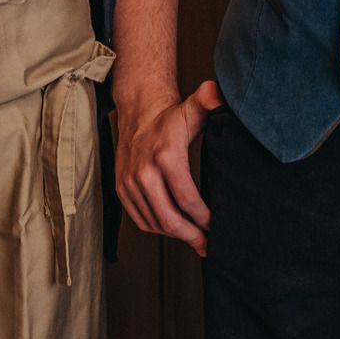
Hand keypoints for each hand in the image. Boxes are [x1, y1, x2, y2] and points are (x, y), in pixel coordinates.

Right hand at [118, 79, 221, 254]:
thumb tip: (218, 93)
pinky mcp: (121, 190)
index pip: (187, 199)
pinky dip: (158, 228)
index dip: (203, 219)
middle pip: (169, 219)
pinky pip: (140, 220)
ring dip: (176, 234)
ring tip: (195, 239)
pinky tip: (174, 229)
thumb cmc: (172, 117)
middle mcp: (144, 172)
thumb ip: (210, 101)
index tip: (216, 225)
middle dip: (192, 236)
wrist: (139, 114)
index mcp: (166, 157)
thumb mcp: (193, 108)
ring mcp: (130, 183)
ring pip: (154, 223)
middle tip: (208, 245)